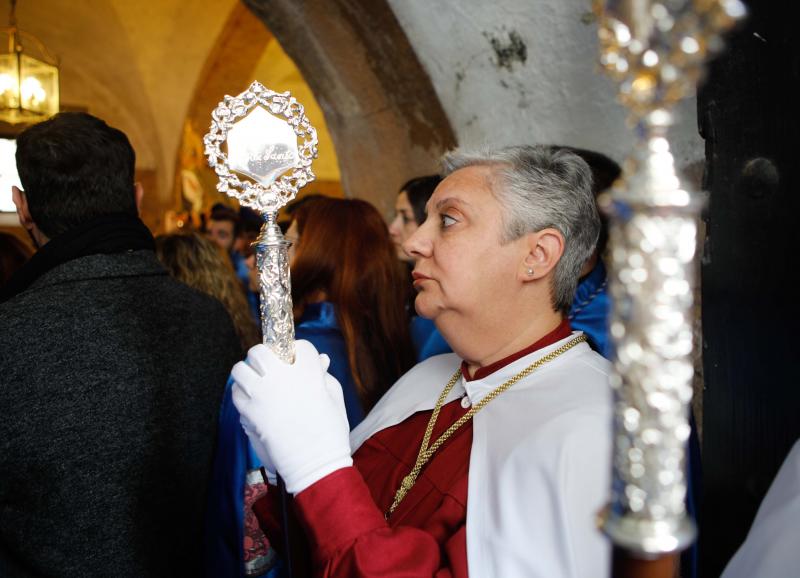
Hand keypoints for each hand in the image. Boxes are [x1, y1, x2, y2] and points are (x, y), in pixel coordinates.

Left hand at [231, 340, 352, 494]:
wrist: (314, 462)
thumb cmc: (330, 430)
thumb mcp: (334, 397)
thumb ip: (323, 375)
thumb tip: (320, 360)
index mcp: (308, 370)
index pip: (297, 346)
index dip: (297, 352)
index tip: (296, 360)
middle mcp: (282, 376)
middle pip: (260, 351)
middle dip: (263, 356)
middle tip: (269, 367)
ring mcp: (262, 393)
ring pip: (240, 370)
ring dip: (247, 374)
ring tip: (256, 383)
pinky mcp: (250, 411)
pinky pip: (236, 394)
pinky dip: (242, 395)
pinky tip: (252, 401)